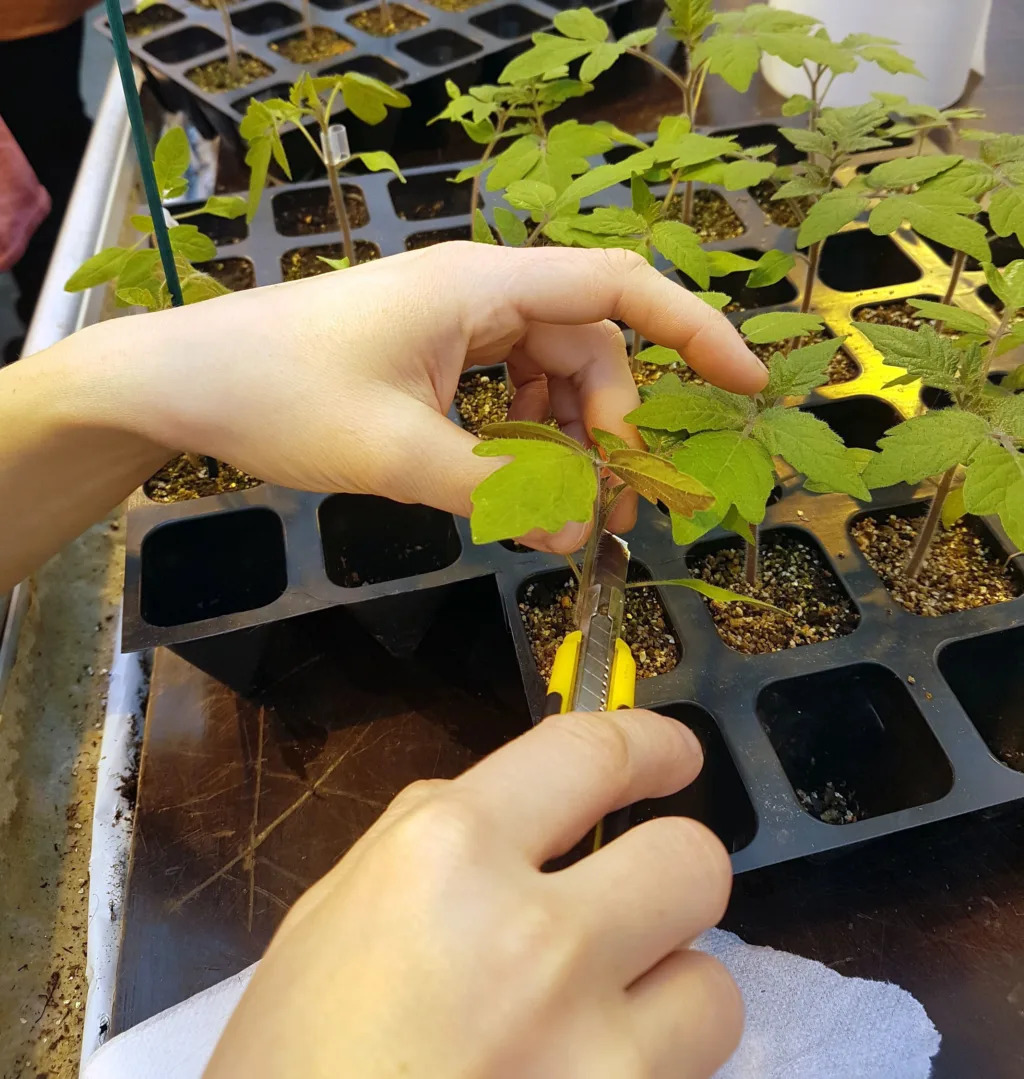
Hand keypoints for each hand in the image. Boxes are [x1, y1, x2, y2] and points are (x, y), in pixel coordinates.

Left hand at [106, 243, 765, 550]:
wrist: (184, 385)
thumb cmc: (281, 396)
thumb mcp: (397, 453)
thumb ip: (498, 492)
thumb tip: (581, 534)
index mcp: (482, 287)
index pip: (619, 287)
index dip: (694, 330)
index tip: (747, 381)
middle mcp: (479, 295)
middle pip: (589, 347)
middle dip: (613, 426)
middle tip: (613, 510)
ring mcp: (454, 327)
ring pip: (550, 376)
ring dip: (571, 441)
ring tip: (572, 511)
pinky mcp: (430, 358)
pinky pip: (507, 393)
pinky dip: (526, 440)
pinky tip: (517, 485)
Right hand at [204, 709, 740, 1078]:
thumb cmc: (291, 1060)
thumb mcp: (331, 915)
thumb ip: (432, 836)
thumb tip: (526, 808)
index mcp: (446, 855)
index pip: (591, 754)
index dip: (651, 742)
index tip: (675, 755)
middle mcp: (535, 939)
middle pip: (692, 862)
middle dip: (671, 876)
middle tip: (630, 907)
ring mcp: (594, 1056)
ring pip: (715, 989)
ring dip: (668, 999)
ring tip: (596, 1027)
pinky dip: (648, 1077)